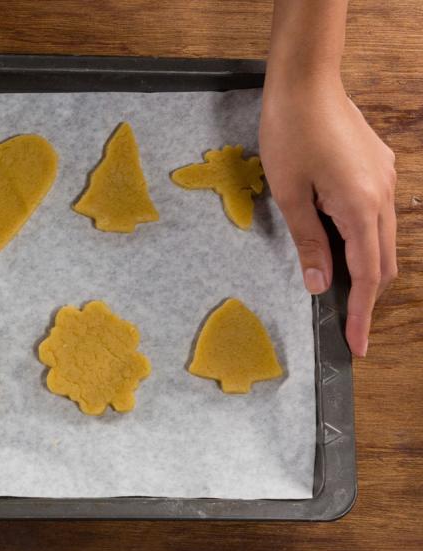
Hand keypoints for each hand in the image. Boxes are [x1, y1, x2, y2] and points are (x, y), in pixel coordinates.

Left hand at [260, 79, 396, 356]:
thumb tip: (321, 284)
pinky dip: (364, 240)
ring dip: (366, 269)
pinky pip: (377, 215)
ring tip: (343, 295)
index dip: (361, 313)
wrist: (305, 82)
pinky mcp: (378, 166)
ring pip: (383, 239)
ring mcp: (385, 178)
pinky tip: (342, 248)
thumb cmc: (288, 134)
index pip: (367, 274)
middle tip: (349, 329)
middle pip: (383, 261)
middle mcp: (382, 195)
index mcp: (361, 206)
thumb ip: (308, 241)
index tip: (357, 344)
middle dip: (367, 298)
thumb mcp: (289, 194)